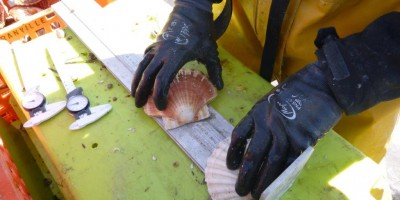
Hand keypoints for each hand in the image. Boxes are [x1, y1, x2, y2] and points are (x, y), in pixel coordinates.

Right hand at [132, 1, 222, 109]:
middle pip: (147, 75)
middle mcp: (162, 53)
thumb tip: (220, 87)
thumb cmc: (201, 34)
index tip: (161, 106)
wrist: (191, 13)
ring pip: (141, 67)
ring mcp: (156, 48)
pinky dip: (140, 70)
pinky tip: (140, 79)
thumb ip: (215, 71)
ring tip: (134, 95)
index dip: (159, 95)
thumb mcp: (210, 53)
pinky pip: (144, 59)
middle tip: (139, 106)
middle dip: (142, 92)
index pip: (162, 80)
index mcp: (176, 57)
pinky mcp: (154, 45)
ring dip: (136, 82)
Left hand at [226, 12, 399, 198]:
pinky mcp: (303, 139)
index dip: (233, 153)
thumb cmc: (297, 91)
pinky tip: (276, 185)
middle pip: (253, 153)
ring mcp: (285, 131)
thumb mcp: (272, 100)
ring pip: (271, 161)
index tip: (231, 166)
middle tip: (239, 189)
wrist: (322, 84)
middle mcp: (268, 122)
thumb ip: (264, 119)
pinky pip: (290, 161)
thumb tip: (259, 144)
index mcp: (257, 111)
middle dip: (245, 174)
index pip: (239, 135)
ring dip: (262, 180)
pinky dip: (282, 175)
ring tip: (255, 194)